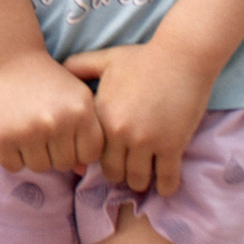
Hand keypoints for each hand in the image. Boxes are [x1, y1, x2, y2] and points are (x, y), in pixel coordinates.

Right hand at [0, 44, 101, 176]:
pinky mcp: (1, 136)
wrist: (11, 61)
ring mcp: (27, 130)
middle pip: (63, 164)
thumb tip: (81, 172)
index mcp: (81, 112)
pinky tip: (13, 134)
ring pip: (39, 167)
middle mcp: (56, 122)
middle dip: (56, 151)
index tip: (68, 134)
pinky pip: (13, 166)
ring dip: (34, 154)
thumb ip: (88, 133)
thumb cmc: (50, 83)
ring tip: (29, 130)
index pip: (88, 156)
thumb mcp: (78, 98)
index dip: (79, 148)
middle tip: (45, 129)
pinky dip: (13, 156)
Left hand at [69, 39, 213, 195]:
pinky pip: (166, 179)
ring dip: (141, 182)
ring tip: (145, 179)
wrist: (182, 57)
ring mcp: (146, 141)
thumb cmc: (144, 58)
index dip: (100, 159)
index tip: (109, 161)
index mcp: (102, 115)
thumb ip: (80, 66)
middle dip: (120, 175)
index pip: (92, 153)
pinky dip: (165, 186)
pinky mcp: (171, 145)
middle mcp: (120, 132)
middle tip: (127, 173)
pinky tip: (165, 186)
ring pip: (138, 179)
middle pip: (113, 172)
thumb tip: (61, 69)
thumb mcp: (106, 60)